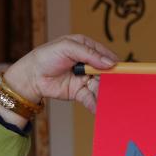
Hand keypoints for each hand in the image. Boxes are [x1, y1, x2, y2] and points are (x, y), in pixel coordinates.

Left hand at [0, 34, 117, 113]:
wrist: (31, 76)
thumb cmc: (47, 56)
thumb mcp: (68, 47)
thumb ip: (89, 54)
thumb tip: (109, 63)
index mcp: (87, 48)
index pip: (105, 55)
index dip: (114, 62)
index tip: (124, 70)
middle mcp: (88, 64)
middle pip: (105, 72)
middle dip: (111, 80)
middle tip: (118, 87)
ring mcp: (84, 78)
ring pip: (99, 86)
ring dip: (105, 94)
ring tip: (110, 100)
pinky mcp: (78, 92)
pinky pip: (90, 98)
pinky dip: (94, 103)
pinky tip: (98, 108)